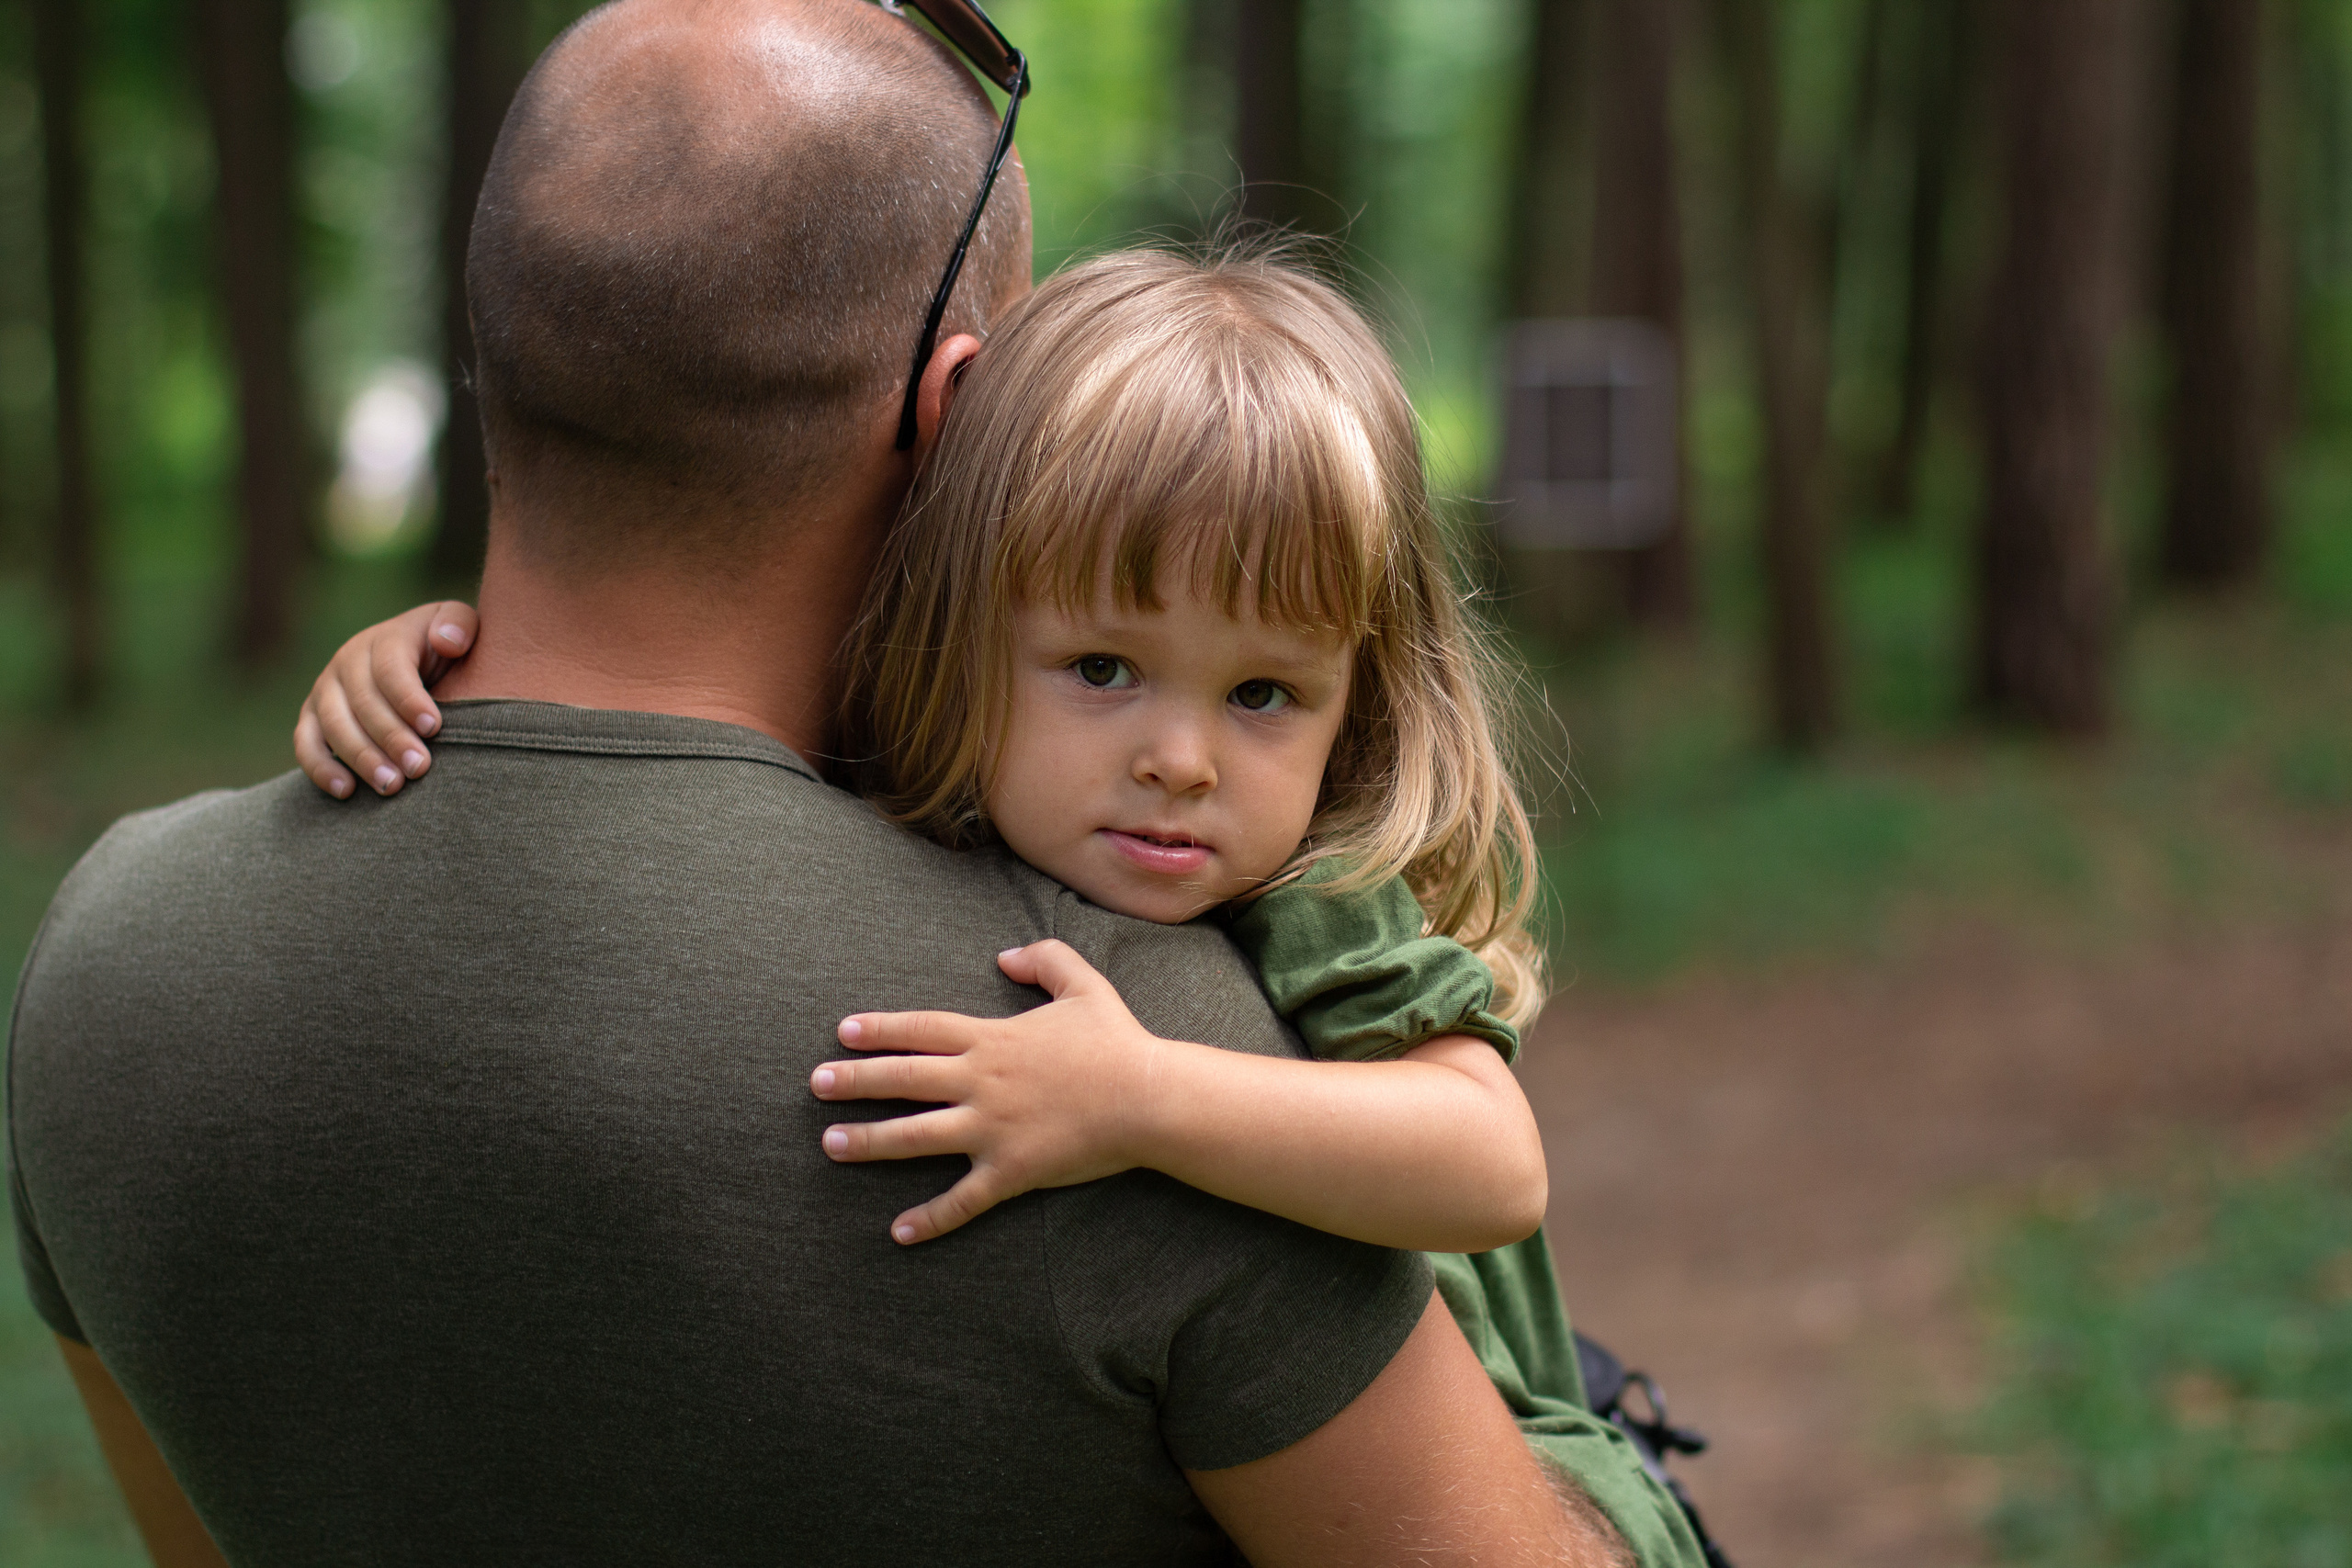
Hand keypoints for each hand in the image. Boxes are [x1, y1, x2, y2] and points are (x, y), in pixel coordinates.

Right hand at [294, 601, 478, 797]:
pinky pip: (305, 742)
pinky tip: (345, 790)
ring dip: (361, 757)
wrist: (417, 660)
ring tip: (391, 785)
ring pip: (333, 724)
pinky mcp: (311, 716)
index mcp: (385, 639)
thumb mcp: (459, 627)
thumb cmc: (446, 650)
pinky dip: (320, 767)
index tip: (433, 727)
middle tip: (419, 768)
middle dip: (392, 737)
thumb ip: (458, 625)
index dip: (409, 698)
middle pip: (363, 701)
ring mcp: (326, 689)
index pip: (390, 668)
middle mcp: (348, 661)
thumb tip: (445, 642)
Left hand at [813, 940, 1163, 1244]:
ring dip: (869, 1142)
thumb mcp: (1084, 985)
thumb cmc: (1118, 1041)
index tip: (844, 1032)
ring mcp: (992, 1129)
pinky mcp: (1011, 1171)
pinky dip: (930, 1218)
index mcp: (993, 1039)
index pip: (922, 1030)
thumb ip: (1044, 959)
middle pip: (904, 1079)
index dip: (880, 1029)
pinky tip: (898, 1232)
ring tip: (830, 1144)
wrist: (1149, 1097)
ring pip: (916, 1137)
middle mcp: (981, 1082)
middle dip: (855, 1081)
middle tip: (817, 1084)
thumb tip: (1004, 955)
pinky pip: (962, 1200)